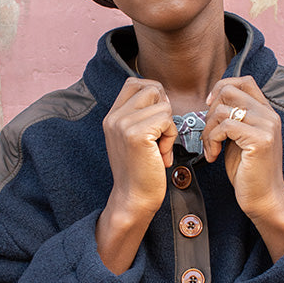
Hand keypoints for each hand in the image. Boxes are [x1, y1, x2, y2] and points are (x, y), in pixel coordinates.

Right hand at [102, 77, 177, 218]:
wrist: (133, 200)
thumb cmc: (140, 172)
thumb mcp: (133, 138)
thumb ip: (139, 115)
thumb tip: (161, 95)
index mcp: (111, 116)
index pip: (134, 82)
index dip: (153, 95)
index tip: (157, 120)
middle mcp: (114, 117)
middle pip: (152, 88)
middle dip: (164, 109)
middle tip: (160, 135)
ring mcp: (123, 124)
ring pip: (163, 104)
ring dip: (169, 126)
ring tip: (160, 148)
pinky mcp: (136, 134)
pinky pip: (167, 119)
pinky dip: (171, 136)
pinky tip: (162, 155)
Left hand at [203, 76, 283, 258]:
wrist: (264, 199)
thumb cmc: (249, 172)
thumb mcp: (240, 138)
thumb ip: (233, 118)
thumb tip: (213, 101)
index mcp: (266, 112)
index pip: (244, 81)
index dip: (221, 88)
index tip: (210, 107)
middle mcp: (270, 115)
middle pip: (229, 90)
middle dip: (210, 111)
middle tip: (209, 135)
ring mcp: (267, 126)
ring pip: (223, 109)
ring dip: (208, 130)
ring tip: (210, 149)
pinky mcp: (260, 140)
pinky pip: (225, 127)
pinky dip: (211, 140)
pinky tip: (213, 156)